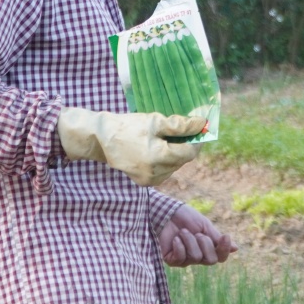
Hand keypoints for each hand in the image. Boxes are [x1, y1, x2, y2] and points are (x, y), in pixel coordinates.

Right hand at [57, 109, 206, 186]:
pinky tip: (156, 148)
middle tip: (182, 130)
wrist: (102, 139)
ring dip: (175, 152)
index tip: (199, 128)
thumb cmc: (128, 127)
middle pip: (182, 159)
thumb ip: (179, 125)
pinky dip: (165, 160)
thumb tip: (201, 123)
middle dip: (185, 145)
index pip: (190, 152)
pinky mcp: (144, 182)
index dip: (197, 139)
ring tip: (165, 138)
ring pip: (174, 166)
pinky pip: (164, 171)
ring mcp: (150, 180)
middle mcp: (156, 173)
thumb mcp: (155, 121)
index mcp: (159, 157)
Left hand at [158, 203, 237, 266]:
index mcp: (207, 247)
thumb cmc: (185, 217)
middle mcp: (198, 256)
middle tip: (197, 233)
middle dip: (205, 244)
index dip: (225, 249)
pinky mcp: (172, 260)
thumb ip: (216, 238)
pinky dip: (179, 246)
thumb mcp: (204, 225)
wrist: (166, 212)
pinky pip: (181, 258)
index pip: (221, 257)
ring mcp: (185, 260)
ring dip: (190, 241)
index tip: (226, 236)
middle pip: (210, 260)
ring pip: (196, 258)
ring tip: (182, 232)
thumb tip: (236, 249)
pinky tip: (175, 239)